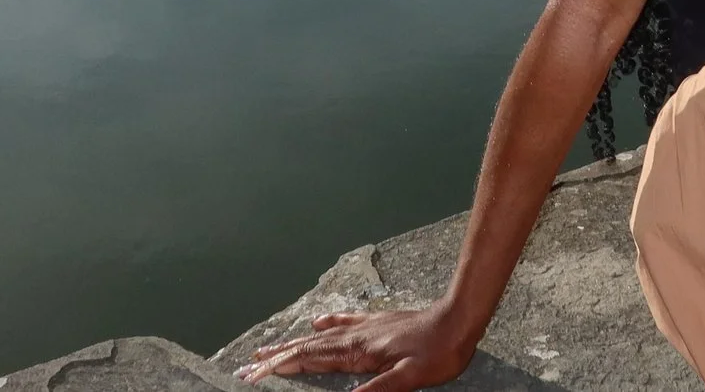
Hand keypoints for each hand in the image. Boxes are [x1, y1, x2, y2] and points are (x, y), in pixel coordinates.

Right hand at [236, 306, 476, 389]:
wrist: (457, 320)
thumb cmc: (437, 354)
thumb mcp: (408, 379)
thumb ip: (376, 391)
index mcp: (358, 352)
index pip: (310, 361)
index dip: (280, 368)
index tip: (254, 373)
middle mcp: (355, 337)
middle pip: (306, 348)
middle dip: (275, 357)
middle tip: (247, 364)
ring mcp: (365, 328)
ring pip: (320, 337)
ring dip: (293, 344)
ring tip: (269, 347)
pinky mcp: (377, 323)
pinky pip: (343, 324)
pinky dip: (325, 326)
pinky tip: (317, 323)